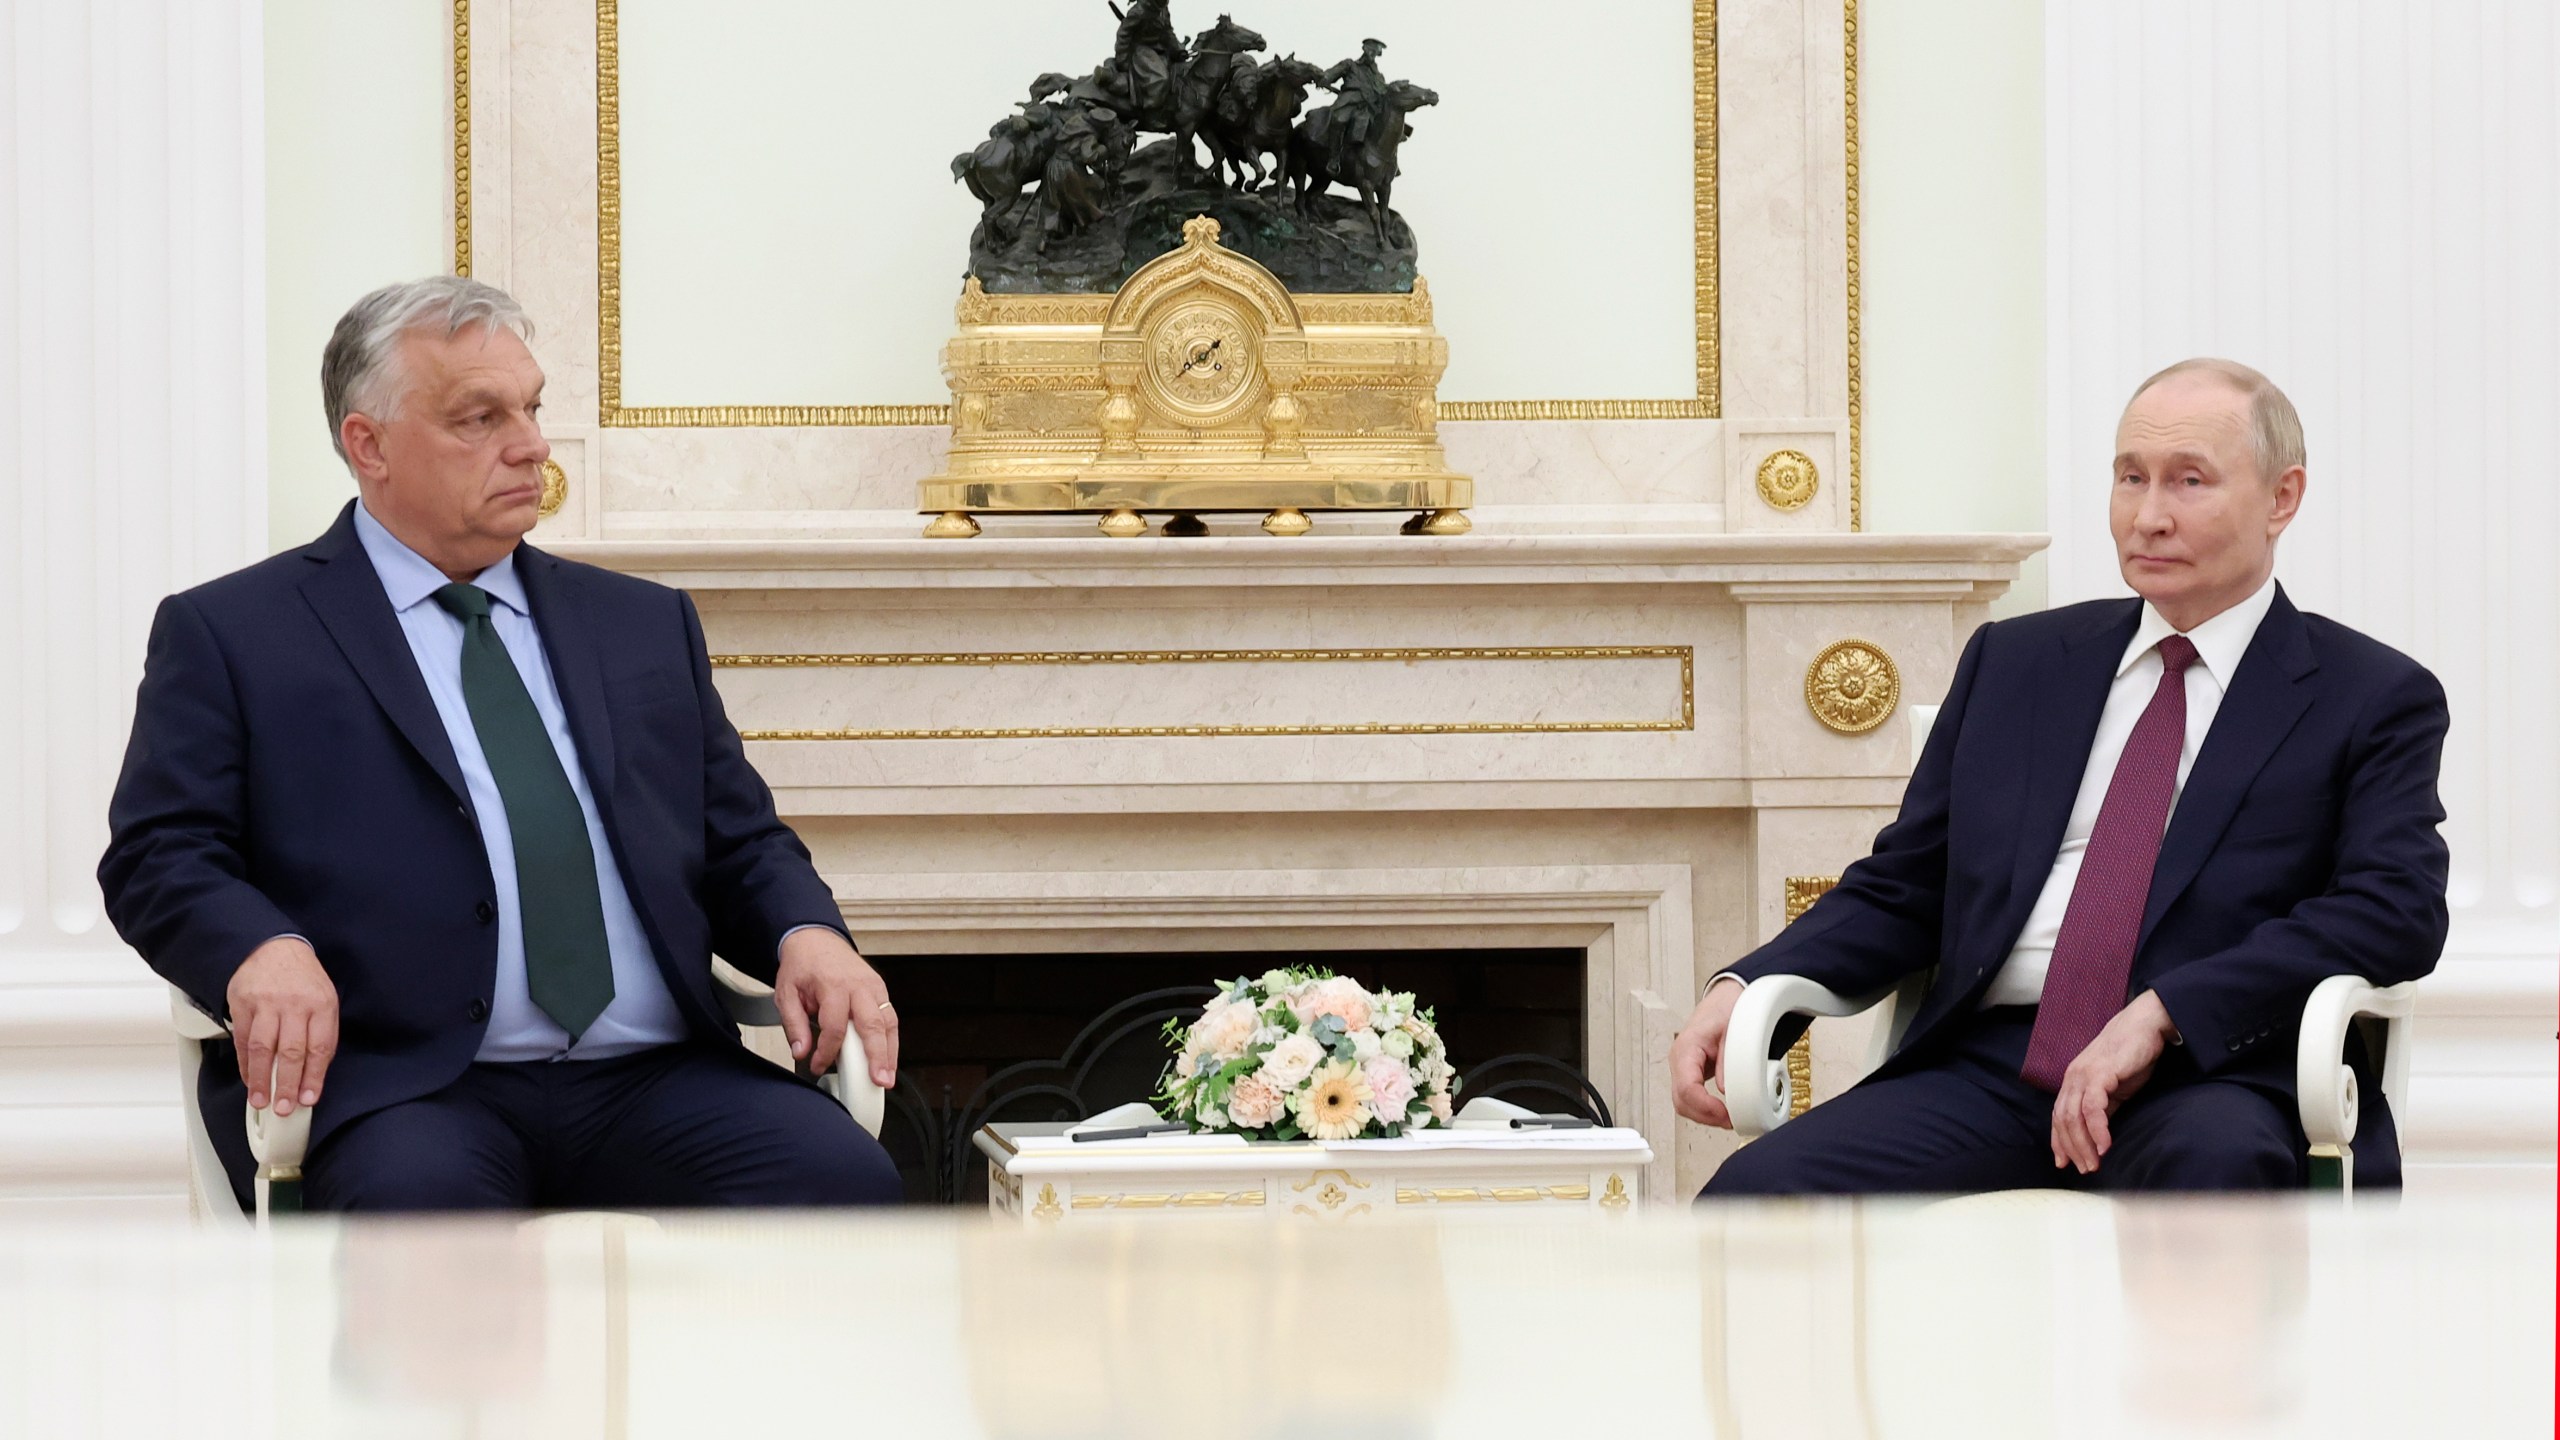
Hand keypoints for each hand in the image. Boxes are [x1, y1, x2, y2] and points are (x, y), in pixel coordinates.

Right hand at [225, 936, 337, 1116]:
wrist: (271, 948)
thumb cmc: (302, 980)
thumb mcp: (324, 999)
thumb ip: (322, 1032)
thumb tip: (314, 1073)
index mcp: (321, 1005)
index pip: (320, 1047)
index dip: (314, 1077)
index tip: (309, 1099)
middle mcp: (294, 1005)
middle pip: (292, 1051)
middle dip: (288, 1084)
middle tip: (284, 1108)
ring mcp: (267, 1005)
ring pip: (264, 1048)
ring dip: (261, 1079)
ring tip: (261, 1100)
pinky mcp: (243, 1005)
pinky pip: (244, 1040)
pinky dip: (246, 1064)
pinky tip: (249, 1079)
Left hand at [774, 928, 898, 1087]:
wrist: (816, 940)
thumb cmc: (802, 966)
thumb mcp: (786, 993)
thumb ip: (793, 1024)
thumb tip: (801, 1052)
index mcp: (833, 985)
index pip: (835, 1027)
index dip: (827, 1052)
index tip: (818, 1066)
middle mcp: (859, 986)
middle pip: (872, 1025)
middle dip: (877, 1056)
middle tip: (879, 1081)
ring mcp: (874, 987)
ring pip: (888, 1023)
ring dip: (890, 1052)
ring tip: (887, 1078)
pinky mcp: (881, 991)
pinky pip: (890, 1018)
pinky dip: (891, 1041)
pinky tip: (888, 1060)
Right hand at [1670, 977, 1745, 1127]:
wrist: (1726, 999)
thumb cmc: (1727, 1009)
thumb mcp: (1734, 1030)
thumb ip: (1729, 1060)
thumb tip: (1726, 1089)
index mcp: (1687, 1047)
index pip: (1686, 1088)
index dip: (1705, 1107)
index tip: (1725, 1115)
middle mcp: (1680, 1060)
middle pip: (1681, 1101)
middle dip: (1705, 1117)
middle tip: (1731, 1121)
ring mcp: (1683, 1068)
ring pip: (1683, 1104)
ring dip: (1705, 1116)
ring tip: (1729, 1119)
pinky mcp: (1691, 1074)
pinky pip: (1691, 1098)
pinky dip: (1705, 1110)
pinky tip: (1722, 1112)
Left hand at [2050, 989, 2177, 1173]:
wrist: (2145, 1026)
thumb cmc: (2131, 1057)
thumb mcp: (2114, 1089)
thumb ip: (2103, 1109)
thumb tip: (2096, 1137)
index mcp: (2073, 1082)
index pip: (2058, 1117)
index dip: (2059, 1142)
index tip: (2064, 1164)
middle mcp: (2072, 1078)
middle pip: (2062, 1120)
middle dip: (2072, 1149)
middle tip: (2085, 1169)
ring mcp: (2084, 1074)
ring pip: (2073, 1116)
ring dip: (2083, 1144)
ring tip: (2094, 1163)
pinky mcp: (2100, 1073)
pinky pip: (2093, 1106)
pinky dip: (2097, 1129)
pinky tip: (2105, 1145)